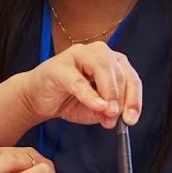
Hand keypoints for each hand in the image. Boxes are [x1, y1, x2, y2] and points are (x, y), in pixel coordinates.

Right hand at [15, 41, 141, 129]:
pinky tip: (96, 105)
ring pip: (103, 69)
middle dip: (121, 99)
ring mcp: (78, 55)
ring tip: (108, 112)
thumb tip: (116, 116)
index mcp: (112, 62)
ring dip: (109, 93)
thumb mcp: (95, 110)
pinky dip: (89, 94)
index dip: (134, 99)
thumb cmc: (68, 99)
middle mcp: (98, 53)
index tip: (131, 120)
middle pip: (119, 73)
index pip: (130, 78)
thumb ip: (108, 112)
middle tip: (116, 119)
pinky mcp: (59, 66)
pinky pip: (78, 81)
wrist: (37, 99)